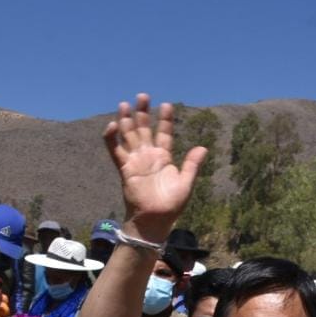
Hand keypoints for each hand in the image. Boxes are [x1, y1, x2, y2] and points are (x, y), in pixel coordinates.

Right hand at [102, 94, 206, 240]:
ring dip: (126, 120)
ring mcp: (135, 161)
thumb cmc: (171, 205)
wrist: (154, 220)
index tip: (167, 104)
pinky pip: (116, 151)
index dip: (165, 119)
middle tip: (142, 96)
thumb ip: (192, 165)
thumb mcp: (186, 183)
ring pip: (129, 136)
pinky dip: (112, 138)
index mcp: (164, 157)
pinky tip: (113, 125)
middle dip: (142, 113)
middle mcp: (148, 156)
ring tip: (125, 104)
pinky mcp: (125, 169)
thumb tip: (203, 147)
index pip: (164, 133)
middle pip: (143, 129)